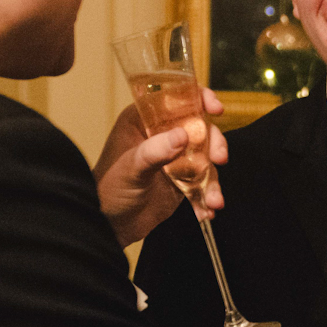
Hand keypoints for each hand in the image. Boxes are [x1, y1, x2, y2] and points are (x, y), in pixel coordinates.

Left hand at [93, 88, 228, 245]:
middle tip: (218, 158)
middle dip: (214, 143)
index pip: (174, 99)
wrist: (108, 227)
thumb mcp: (130, 168)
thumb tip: (183, 134)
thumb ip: (154, 151)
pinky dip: (207, 196)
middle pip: (199, 128)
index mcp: (143, 121)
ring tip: (213, 200)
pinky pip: (203, 184)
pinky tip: (206, 211)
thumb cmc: (107, 191)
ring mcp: (173, 159)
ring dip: (213, 179)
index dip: (198, 98)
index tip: (215, 108)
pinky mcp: (181, 182)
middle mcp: (161, 136)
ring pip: (205, 158)